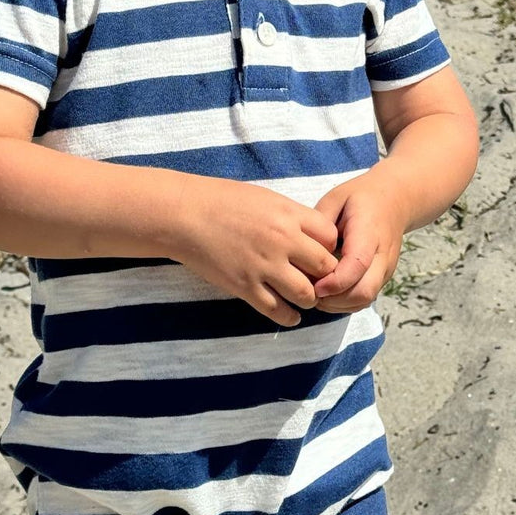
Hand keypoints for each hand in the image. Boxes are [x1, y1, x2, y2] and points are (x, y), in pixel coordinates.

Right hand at [172, 178, 340, 325]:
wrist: (184, 214)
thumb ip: (292, 216)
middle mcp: (282, 241)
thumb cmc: (222, 200)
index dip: (331, 247)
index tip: (323, 253)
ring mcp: (264, 266)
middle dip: (326, 275)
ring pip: (306, 294)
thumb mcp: (266, 198)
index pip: (331, 237)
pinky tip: (291, 315)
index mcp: (289, 215)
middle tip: (321, 280)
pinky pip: (277, 310)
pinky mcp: (244, 286)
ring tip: (305, 298)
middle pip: (325, 267)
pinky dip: (289, 316)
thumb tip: (313, 235)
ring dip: (310, 299)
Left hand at [310, 171, 409, 313]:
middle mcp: (382, 256)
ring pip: (364, 300)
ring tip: (315, 293)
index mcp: (369, 232)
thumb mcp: (336, 198)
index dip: (334, 281)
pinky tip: (327, 293)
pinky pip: (364, 299)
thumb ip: (320, 224)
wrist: (395, 200)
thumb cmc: (361, 198)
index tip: (313, 286)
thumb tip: (304, 251)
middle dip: (334, 300)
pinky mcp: (382, 278)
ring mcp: (385, 270)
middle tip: (310, 291)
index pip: (357, 265)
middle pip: (364, 291)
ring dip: (337, 304)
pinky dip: (345, 303)